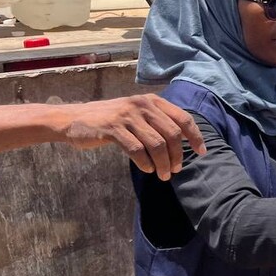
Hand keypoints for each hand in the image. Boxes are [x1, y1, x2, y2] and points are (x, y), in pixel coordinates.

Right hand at [57, 95, 206, 180]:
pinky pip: (136, 149)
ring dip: (163, 163)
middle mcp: (142, 105)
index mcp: (152, 101)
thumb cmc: (110, 120)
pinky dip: (145, 163)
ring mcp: (127, 116)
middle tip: (176, 170)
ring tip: (163, 174)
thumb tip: (184, 140)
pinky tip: (147, 170)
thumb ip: (158, 122)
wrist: (73, 119)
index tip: (201, 152)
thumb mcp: (137, 113)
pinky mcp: (112, 128)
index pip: (183, 118)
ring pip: (156, 144)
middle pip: (172, 134)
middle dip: (177, 155)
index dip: (195, 136)